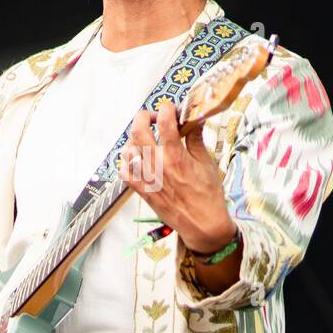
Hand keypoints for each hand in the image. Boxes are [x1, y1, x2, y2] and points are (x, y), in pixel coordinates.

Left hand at [118, 99, 236, 253]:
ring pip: (128, 149)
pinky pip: (124, 171)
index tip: (171, 108)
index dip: (167, 109)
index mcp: (175, 156)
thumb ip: (196, 139)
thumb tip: (196, 120)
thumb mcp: (207, 163)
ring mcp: (146, 178)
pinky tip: (138, 160)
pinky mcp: (141, 190)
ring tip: (147, 140)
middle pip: (138, 130)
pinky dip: (128, 162)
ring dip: (135, 139)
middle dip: (144, 117)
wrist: (202, 224)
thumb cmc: (208, 195)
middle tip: (154, 118)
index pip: (164, 122)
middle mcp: (157, 165)